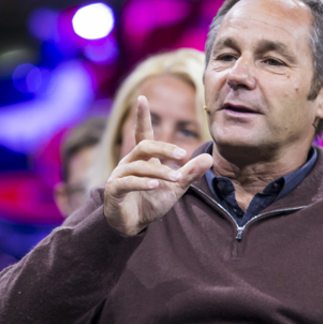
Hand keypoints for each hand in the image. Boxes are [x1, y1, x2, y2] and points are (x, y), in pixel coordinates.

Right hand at [103, 96, 212, 235]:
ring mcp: (119, 176)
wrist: (132, 225)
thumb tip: (209, 158)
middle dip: (164, 149)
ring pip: (139, 166)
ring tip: (175, 179)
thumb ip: (189, 173)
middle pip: (145, 146)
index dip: (142, 116)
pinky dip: (142, 183)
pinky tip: (156, 186)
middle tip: (182, 156)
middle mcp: (128, 162)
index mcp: (142, 158)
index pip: (142, 133)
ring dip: (159, 171)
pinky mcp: (114, 191)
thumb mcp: (174, 187)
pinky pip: (127, 182)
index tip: (142, 98)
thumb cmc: (150, 202)